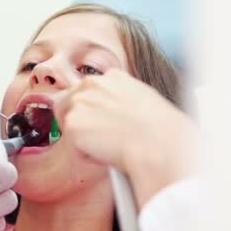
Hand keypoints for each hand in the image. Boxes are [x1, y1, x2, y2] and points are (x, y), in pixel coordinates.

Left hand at [54, 69, 198, 204]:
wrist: (158, 143)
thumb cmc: (160, 129)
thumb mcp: (143, 101)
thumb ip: (121, 100)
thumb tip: (113, 112)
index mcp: (112, 76)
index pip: (88, 91)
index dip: (94, 111)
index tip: (105, 124)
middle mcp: (91, 83)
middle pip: (69, 104)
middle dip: (81, 122)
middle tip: (104, 139)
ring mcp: (79, 102)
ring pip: (70, 124)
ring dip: (84, 138)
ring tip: (110, 144)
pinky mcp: (72, 123)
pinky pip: (72, 145)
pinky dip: (86, 154)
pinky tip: (106, 151)